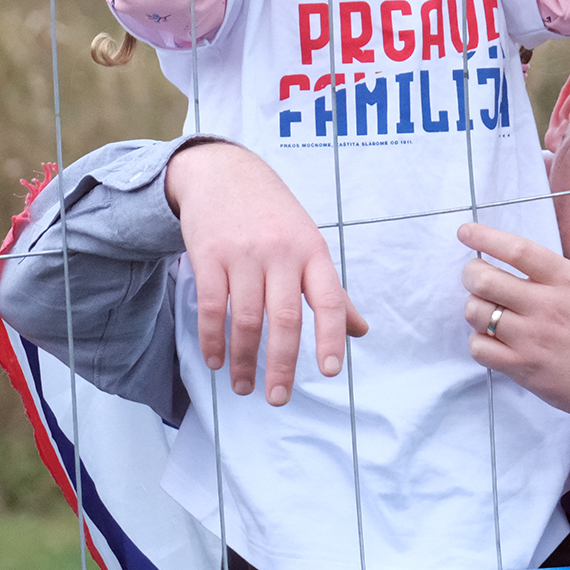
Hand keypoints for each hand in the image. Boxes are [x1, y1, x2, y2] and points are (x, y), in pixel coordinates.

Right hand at [166, 142, 367, 404]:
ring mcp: (244, 253)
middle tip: (278, 398)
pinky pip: (213, 307)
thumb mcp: (309, 242)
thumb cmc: (273, 213)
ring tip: (244, 386)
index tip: (329, 371)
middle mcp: (281, 252)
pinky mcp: (209, 255)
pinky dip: (213, 340)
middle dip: (282, 364)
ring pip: (247, 319)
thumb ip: (331, 289)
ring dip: (244, 360)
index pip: (330, 299)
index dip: (332, 336)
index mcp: (312, 250)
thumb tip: (360, 330)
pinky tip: (216, 360)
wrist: (223, 171)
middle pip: (286, 318)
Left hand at [458, 205, 569, 441]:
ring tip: (487, 304)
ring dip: (474, 305)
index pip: (518, 251)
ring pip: (476, 313)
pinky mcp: (523, 369)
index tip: (465, 231)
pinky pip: (479, 348)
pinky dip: (479, 339)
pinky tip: (493, 335)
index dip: (486, 237)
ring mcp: (531, 341)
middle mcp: (546, 308)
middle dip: (471, 271)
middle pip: (485, 280)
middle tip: (476, 272)